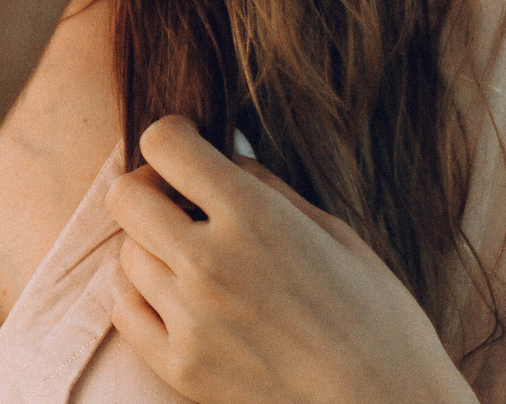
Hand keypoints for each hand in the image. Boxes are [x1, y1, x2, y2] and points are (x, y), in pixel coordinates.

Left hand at [105, 116, 472, 403]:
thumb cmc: (380, 323)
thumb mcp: (337, 236)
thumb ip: (268, 189)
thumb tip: (223, 152)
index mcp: (254, 218)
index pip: (164, 143)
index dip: (175, 137)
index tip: (190, 150)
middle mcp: (209, 262)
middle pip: (126, 196)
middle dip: (152, 189)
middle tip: (184, 203)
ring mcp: (189, 319)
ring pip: (127, 254)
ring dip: (154, 248)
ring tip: (199, 262)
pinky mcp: (180, 367)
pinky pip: (125, 310)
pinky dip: (144, 297)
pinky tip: (181, 301)